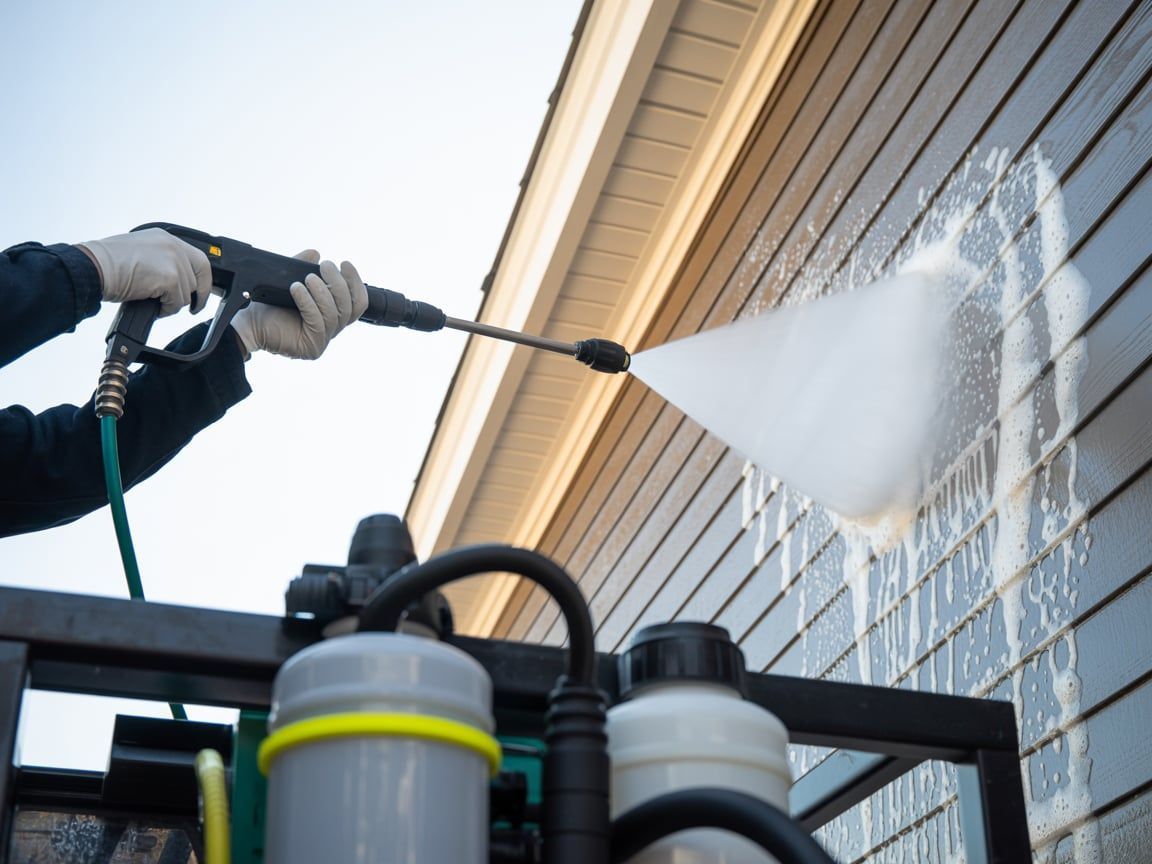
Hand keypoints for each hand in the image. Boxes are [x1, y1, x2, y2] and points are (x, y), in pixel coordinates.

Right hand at [77, 227, 212, 315]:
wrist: (94, 267)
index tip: (202, 292)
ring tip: (154, 302)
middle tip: (192, 308)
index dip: (204, 279)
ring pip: (186, 293)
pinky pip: (177, 302)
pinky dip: (166, 309)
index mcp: (165, 237)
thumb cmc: (108, 263)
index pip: (198, 259)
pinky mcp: (170, 278)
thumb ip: (161, 261)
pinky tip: (153, 305)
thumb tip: (172, 281)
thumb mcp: (141, 253)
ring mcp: (173, 261)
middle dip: (193, 295)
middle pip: (197, 278)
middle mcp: (173, 246)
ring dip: (172, 303)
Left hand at [230, 250, 367, 359]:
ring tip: (307, 279)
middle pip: (349, 308)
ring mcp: (322, 340)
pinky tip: (296, 290)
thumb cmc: (268, 305)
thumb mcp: (289, 281)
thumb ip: (302, 267)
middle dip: (339, 283)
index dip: (355, 283)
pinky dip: (308, 302)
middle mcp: (330, 329)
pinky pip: (317, 322)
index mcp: (331, 315)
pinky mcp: (312, 347)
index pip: (357, 303)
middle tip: (326, 266)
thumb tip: (315, 254)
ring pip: (334, 314)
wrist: (248, 323)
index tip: (345, 264)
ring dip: (322, 291)